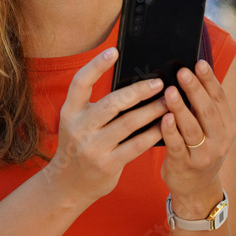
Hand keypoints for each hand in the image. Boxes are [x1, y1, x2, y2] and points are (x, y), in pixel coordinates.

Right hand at [42, 47, 166, 207]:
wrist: (67, 185)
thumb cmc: (78, 146)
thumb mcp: (77, 123)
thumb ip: (95, 107)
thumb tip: (131, 85)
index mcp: (70, 112)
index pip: (80, 82)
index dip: (96, 65)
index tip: (114, 51)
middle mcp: (79, 128)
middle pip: (112, 103)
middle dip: (138, 91)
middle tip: (160, 82)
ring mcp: (93, 147)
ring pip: (128, 124)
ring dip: (152, 111)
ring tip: (168, 102)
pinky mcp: (107, 164)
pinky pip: (135, 145)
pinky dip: (152, 133)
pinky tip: (165, 125)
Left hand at [160, 59, 235, 218]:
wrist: (197, 188)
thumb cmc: (200, 149)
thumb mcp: (212, 131)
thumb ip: (204, 107)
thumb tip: (191, 74)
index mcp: (228, 127)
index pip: (220, 99)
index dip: (210, 80)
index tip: (199, 63)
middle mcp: (219, 141)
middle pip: (207, 111)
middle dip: (195, 90)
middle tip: (182, 72)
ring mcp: (203, 155)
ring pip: (192, 128)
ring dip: (180, 108)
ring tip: (170, 91)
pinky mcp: (184, 165)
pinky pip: (177, 146)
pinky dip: (170, 131)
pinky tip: (163, 117)